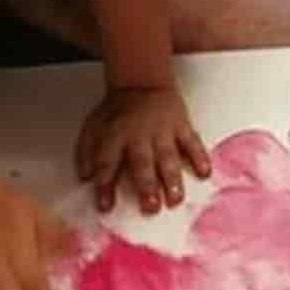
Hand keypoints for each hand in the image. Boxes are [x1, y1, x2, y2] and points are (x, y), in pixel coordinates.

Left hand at [75, 85, 211, 213]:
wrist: (142, 83)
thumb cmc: (117, 111)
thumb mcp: (93, 126)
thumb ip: (86, 153)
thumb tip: (85, 178)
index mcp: (115, 136)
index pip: (107, 163)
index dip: (105, 185)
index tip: (105, 206)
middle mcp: (139, 135)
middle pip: (142, 162)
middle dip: (147, 185)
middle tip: (150, 207)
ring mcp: (163, 131)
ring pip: (168, 156)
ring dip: (172, 179)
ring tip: (175, 198)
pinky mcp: (181, 126)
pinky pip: (192, 142)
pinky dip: (200, 157)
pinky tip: (204, 173)